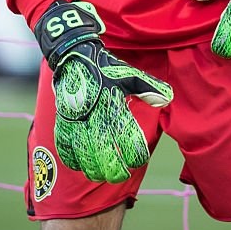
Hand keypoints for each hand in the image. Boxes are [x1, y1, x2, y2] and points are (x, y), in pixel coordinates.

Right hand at [34, 0, 172, 182]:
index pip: (128, 141)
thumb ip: (149, 87)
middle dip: (114, 171)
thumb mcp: (129, 74)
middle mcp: (95, 117)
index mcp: (114, 105)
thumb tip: (167, 98)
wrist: (74, 55)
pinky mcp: (63, 120)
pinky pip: (65, 148)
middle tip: (120, 175)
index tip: (138, 159)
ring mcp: (76, 120)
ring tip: (101, 174)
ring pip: (85, 157)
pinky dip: (73, 160)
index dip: (135, 155)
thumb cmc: (105, 67)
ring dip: (94, 170)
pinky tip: (80, 164)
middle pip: (105, 156)